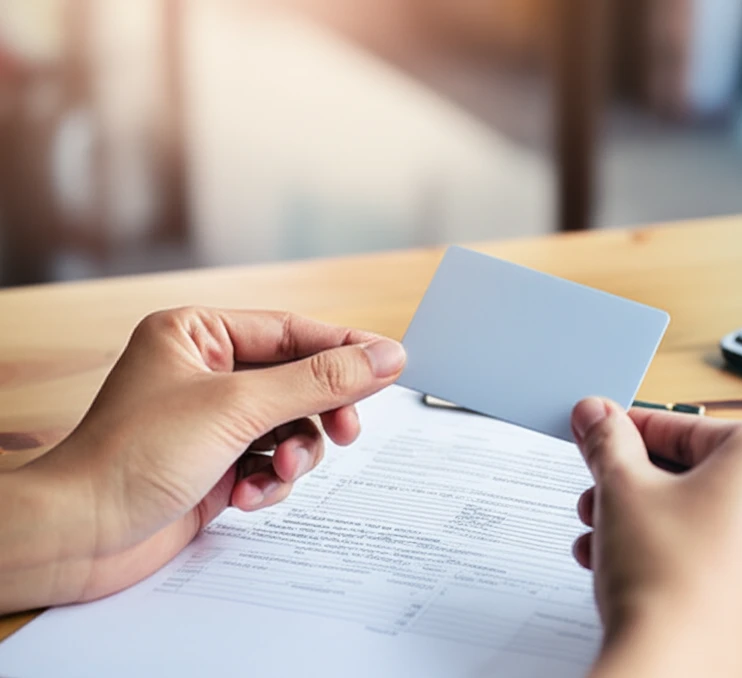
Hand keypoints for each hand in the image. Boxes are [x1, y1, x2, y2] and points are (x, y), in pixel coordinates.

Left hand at [0, 308, 405, 612]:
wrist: (81, 535)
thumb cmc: (133, 457)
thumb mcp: (240, 407)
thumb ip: (319, 380)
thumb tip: (385, 355)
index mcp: (197, 334)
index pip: (292, 331)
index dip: (343, 349)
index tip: (390, 365)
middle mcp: (206, 372)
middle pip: (298, 381)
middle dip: (317, 413)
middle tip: (343, 432)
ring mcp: (212, 421)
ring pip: (291, 427)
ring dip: (292, 456)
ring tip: (274, 475)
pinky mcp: (216, 465)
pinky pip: (271, 464)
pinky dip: (269, 483)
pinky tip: (245, 497)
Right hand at [571, 398, 741, 677]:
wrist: (675, 672)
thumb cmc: (664, 580)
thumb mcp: (621, 487)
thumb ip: (608, 441)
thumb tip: (598, 416)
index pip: (686, 426)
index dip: (630, 431)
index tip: (601, 434)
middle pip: (699, 473)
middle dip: (636, 484)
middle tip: (598, 491)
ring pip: (708, 517)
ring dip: (647, 520)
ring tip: (602, 536)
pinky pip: (725, 556)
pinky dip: (679, 552)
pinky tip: (630, 566)